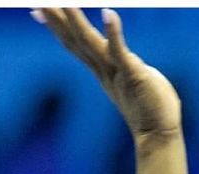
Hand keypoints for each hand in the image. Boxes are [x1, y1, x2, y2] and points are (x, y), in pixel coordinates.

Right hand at [37, 8, 180, 139]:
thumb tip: (130, 61)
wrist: (160, 135)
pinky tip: (108, 13)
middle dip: (56, 20)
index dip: (57, 27)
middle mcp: (104, 69)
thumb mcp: (135, 81)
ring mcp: (116, 72)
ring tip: (64, 2)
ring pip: (90, 42)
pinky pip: (120, 51)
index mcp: (103, 69)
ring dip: (76, 20)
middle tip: (38, 2)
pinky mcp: (133, 74)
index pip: (75, 44)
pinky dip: (113, 32)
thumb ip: (128, 67)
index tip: (38, 11)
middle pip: (74, 40)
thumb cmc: (154, 109)